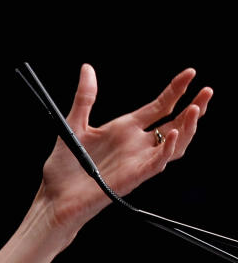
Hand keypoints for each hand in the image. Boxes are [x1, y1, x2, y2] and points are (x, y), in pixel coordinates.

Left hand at [38, 64, 212, 231]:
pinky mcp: (135, 176)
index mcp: (125, 128)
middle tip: (207, 90)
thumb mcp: (74, 123)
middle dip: (194, 107)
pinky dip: (167, 147)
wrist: (56, 195)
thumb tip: (87, 67)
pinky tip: (172, 133)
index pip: (159, 106)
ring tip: (196, 108)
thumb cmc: (64, 165)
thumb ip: (85, 96)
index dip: (176, 90)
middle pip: (175, 123)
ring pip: (174, 143)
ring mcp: (138, 160)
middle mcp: (136, 144)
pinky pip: (158, 162)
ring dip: (187, 127)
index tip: (190, 72)